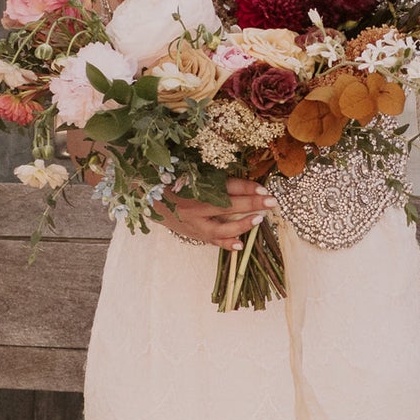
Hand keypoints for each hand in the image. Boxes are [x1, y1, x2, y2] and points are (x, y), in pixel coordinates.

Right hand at [155, 177, 275, 247]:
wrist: (148, 197)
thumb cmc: (176, 181)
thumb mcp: (194, 174)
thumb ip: (216, 178)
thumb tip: (244, 183)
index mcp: (195, 186)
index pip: (227, 186)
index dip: (247, 187)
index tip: (264, 188)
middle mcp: (194, 206)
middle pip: (228, 205)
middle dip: (252, 203)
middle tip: (271, 201)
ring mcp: (193, 223)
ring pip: (221, 228)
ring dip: (242, 225)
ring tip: (259, 219)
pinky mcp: (193, 234)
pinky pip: (212, 241)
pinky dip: (226, 244)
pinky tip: (240, 245)